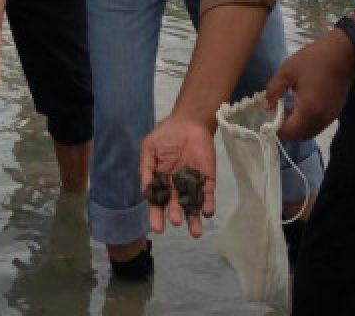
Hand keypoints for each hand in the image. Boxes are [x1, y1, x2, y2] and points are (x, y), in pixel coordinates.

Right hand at [140, 114, 217, 237]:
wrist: (189, 122)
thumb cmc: (166, 135)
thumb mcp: (149, 148)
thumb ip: (146, 169)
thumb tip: (145, 192)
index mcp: (160, 181)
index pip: (157, 202)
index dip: (157, 216)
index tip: (157, 228)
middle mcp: (175, 187)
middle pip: (175, 207)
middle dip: (175, 215)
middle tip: (176, 222)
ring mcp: (192, 184)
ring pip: (192, 206)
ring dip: (194, 219)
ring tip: (196, 233)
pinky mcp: (207, 180)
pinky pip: (208, 195)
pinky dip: (208, 205)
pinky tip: (207, 212)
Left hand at [266, 28, 354, 140]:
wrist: (343, 53)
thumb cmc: (313, 60)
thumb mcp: (287, 71)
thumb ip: (274, 90)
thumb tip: (267, 107)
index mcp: (308, 110)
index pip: (290, 132)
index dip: (276, 128)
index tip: (268, 118)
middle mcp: (321, 118)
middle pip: (300, 136)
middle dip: (286, 130)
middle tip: (277, 113)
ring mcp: (330, 116)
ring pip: (310, 132)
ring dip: (297, 127)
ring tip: (287, 109)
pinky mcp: (335, 112)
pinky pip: (318, 125)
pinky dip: (306, 122)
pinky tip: (300, 106)